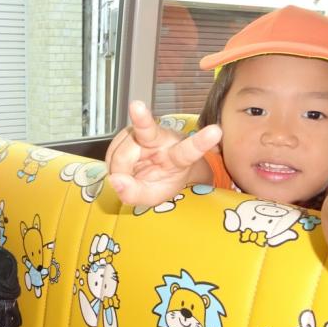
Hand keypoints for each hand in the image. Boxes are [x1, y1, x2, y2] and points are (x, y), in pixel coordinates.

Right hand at [105, 100, 221, 206]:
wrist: (156, 168)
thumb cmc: (161, 180)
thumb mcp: (152, 196)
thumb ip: (135, 193)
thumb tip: (115, 180)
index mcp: (179, 156)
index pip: (190, 150)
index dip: (201, 141)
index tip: (216, 131)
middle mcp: (165, 137)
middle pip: (141, 141)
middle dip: (123, 162)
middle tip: (121, 180)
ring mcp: (145, 132)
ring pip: (120, 150)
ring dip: (117, 168)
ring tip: (128, 176)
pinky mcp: (129, 130)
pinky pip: (111, 150)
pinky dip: (111, 164)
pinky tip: (122, 168)